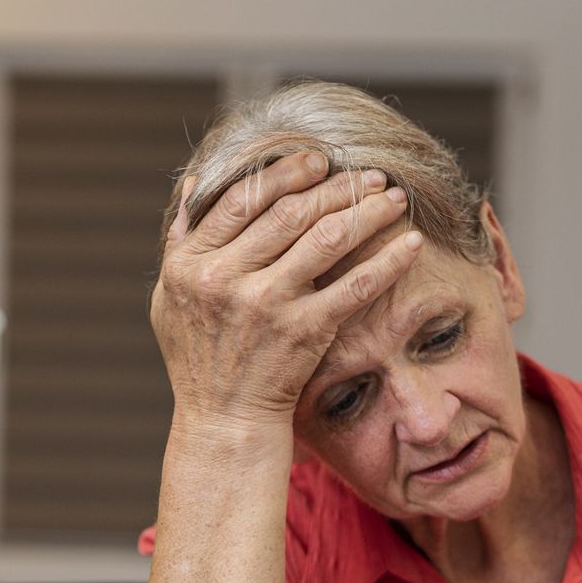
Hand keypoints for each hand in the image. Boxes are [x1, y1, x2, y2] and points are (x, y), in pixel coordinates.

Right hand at [149, 150, 422, 436]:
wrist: (223, 422)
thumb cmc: (198, 360)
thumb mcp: (170, 299)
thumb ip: (179, 243)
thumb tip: (191, 187)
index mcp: (190, 264)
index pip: (241, 199)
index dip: (283, 173)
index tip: (317, 160)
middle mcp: (225, 279)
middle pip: (290, 211)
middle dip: (337, 186)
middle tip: (369, 175)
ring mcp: (266, 304)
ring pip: (326, 237)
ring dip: (367, 211)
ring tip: (393, 198)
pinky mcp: (304, 331)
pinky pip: (355, 285)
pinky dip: (387, 260)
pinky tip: (411, 244)